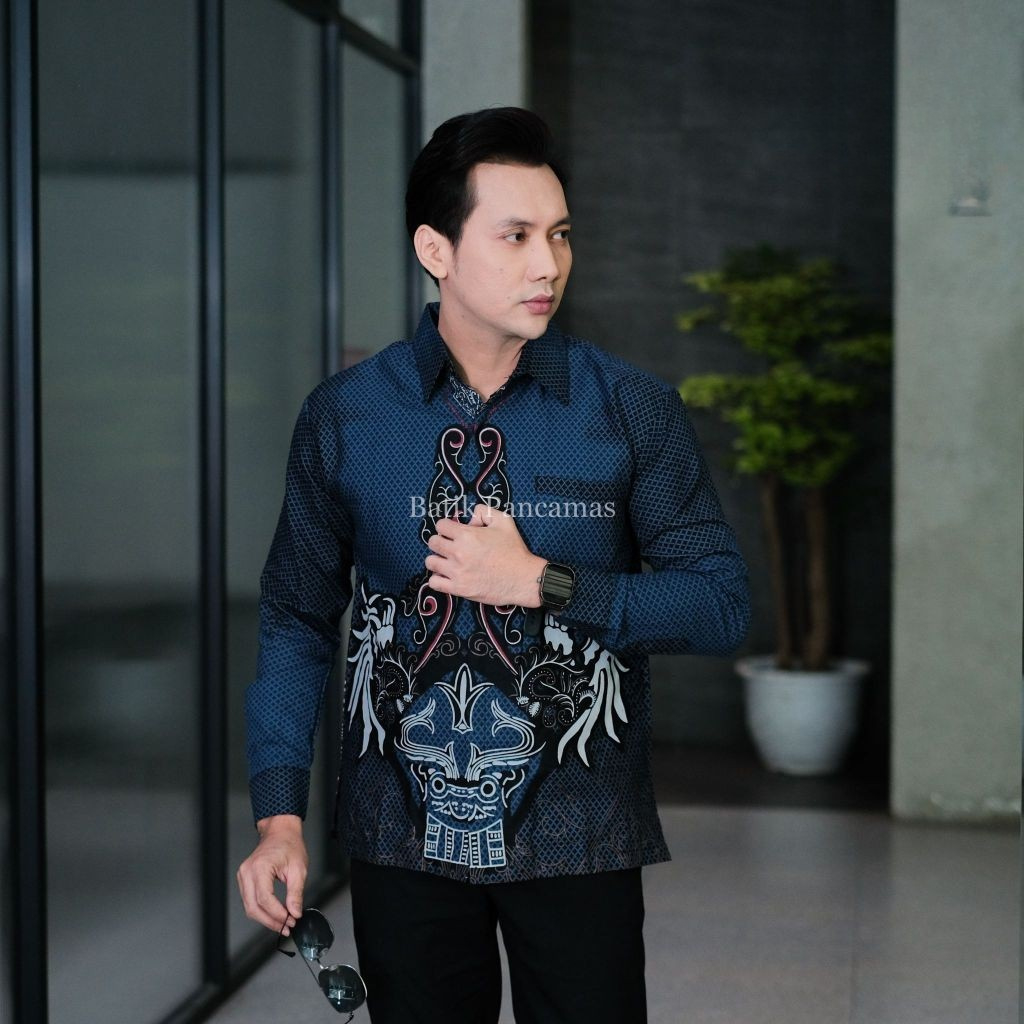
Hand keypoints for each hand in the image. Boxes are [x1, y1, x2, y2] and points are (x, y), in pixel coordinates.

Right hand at [236, 814, 307, 933]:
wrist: (281, 832)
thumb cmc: (289, 845)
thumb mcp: (298, 869)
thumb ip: (296, 893)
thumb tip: (295, 913)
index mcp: (260, 867)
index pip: (265, 899)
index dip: (277, 914)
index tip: (290, 921)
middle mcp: (247, 872)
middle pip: (253, 907)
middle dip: (270, 921)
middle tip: (286, 927)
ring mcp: (243, 876)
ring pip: (249, 907)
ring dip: (265, 918)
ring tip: (282, 923)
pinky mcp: (244, 879)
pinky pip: (249, 900)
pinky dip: (261, 910)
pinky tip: (274, 914)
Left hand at [425, 503, 545, 606]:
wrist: (523, 578)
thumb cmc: (514, 550)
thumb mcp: (504, 521)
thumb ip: (484, 511)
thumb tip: (470, 519)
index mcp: (467, 535)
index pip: (440, 525)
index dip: (447, 526)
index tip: (453, 532)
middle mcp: (458, 553)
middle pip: (432, 542)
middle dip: (440, 541)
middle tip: (450, 546)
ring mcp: (457, 572)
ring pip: (430, 562)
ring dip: (437, 559)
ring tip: (448, 561)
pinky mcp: (459, 589)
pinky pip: (434, 582)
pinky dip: (438, 579)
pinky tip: (448, 576)